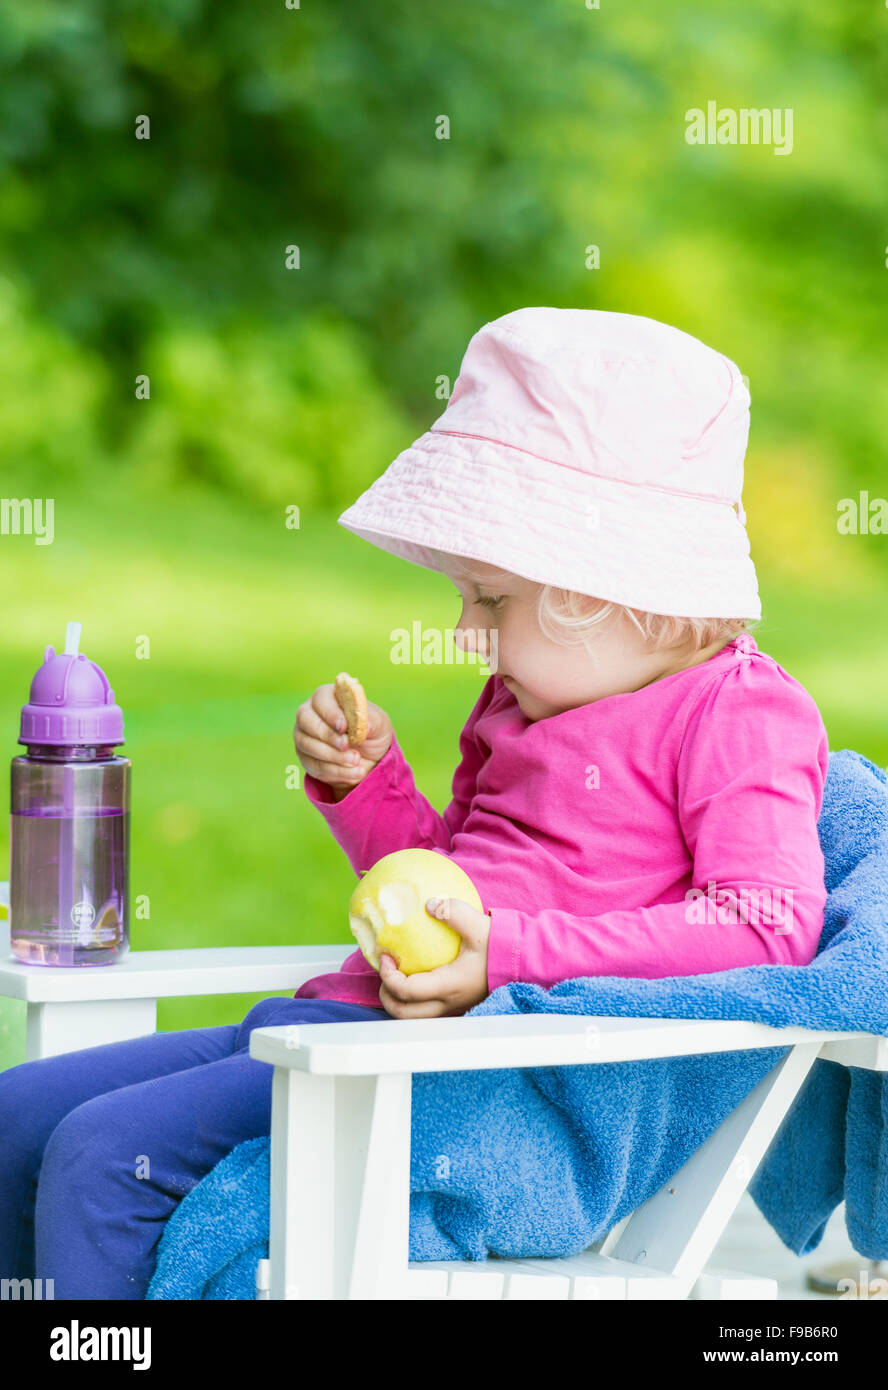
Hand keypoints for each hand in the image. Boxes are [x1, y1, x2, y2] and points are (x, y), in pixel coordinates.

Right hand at [293, 683, 392, 795]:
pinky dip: (335, 771)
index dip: (330, 712)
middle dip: (327, 735)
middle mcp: (310, 713)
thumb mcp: (379, 724)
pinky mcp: (305, 757)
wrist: (369, 758)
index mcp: (328, 697)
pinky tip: (354, 772)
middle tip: (347, 745)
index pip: (321, 698)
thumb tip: (362, 722)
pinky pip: (314, 765)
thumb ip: (370, 719)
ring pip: (308, 744)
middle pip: (306, 720)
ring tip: (356, 761)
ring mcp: (303, 736)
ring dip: (333, 756)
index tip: (344, 726)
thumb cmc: (371, 731)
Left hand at [377, 897, 491, 1017]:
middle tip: (385, 971)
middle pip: (404, 1013)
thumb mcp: (477, 925)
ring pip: (416, 1017)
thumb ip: (452, 912)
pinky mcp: (460, 1004)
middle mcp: (448, 1003)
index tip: (385, 956)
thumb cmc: (501, 946)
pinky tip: (418, 977)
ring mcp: (454, 1007)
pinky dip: (415, 1000)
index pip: (405, 991)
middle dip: (387, 995)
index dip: (387, 975)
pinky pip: (428, 1010)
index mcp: (448, 986)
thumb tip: (429, 904)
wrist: (525, 963)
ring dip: (400, 1000)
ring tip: (397, 977)